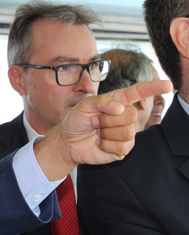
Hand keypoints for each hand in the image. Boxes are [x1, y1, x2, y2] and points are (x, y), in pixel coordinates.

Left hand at [35, 80, 172, 180]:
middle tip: (96, 122)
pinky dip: (105, 145)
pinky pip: (121, 146)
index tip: (168, 85)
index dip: (153, 88)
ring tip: (97, 132)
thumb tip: (120, 107)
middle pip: (131, 115)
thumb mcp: (84, 105)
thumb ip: (101, 101)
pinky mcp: (122, 149)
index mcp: (118, 101)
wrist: (67, 141)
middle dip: (108, 119)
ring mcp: (126, 133)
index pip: (138, 93)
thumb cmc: (76, 120)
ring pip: (126, 131)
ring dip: (106, 132)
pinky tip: (99, 143)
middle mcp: (126, 116)